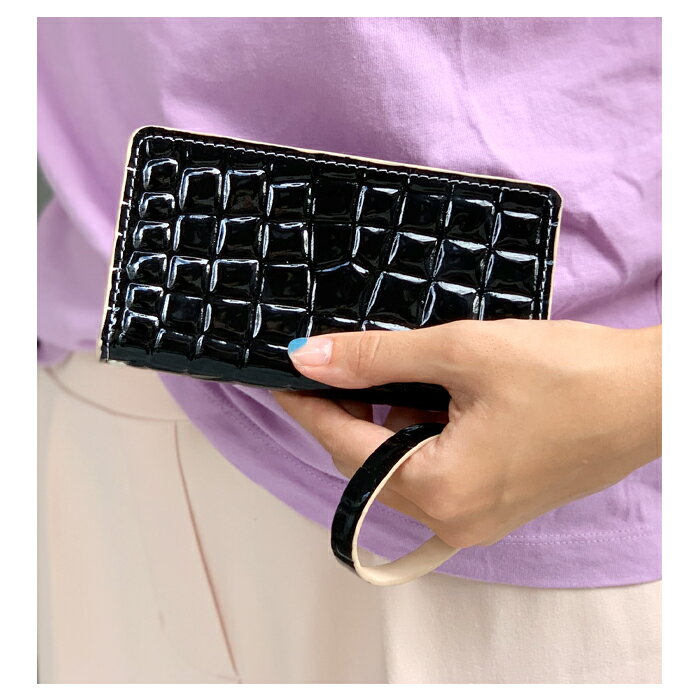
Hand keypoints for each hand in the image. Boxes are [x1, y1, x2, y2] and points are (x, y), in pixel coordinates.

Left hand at [274, 320, 660, 548]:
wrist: (649, 394)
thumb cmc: (569, 375)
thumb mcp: (462, 352)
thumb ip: (377, 357)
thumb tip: (310, 358)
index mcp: (441, 490)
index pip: (345, 447)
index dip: (309, 407)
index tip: (284, 376)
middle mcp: (454, 518)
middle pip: (368, 464)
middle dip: (347, 414)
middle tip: (334, 365)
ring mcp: (476, 517)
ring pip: (399, 469)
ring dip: (385, 423)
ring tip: (391, 373)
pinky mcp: (494, 502)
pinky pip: (432, 472)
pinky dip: (418, 434)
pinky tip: (431, 396)